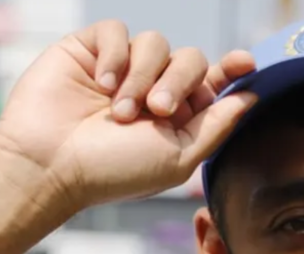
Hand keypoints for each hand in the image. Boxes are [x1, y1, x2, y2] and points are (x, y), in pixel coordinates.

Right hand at [0, 21, 257, 212]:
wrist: (51, 164)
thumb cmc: (112, 171)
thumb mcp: (178, 157)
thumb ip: (217, 126)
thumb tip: (252, 97)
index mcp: (176, 118)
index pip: (212, 83)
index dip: (232, 70)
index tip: (245, 63)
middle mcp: (150, 90)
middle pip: (190, 59)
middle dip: (179, 81)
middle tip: (158, 109)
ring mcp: (120, 69)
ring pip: (155, 43)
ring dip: (141, 77)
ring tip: (119, 111)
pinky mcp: (90, 51)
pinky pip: (117, 31)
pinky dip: (114, 57)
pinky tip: (100, 85)